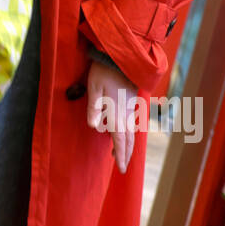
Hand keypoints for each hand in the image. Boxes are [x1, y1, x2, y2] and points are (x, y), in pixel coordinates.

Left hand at [86, 58, 141, 173]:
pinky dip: (127, 132)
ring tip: (119, 153)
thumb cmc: (103, 71)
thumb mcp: (93, 88)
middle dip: (126, 153)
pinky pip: (130, 122)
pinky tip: (121, 133)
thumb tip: (95, 128)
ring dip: (126, 144)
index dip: (121, 155)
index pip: (120, 139)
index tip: (122, 169)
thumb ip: (93, 108)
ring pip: (130, 131)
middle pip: (128, 138)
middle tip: (122, 167)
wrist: (120, 57)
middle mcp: (126, 113)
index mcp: (117, 112)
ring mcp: (130, 107)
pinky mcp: (130, 101)